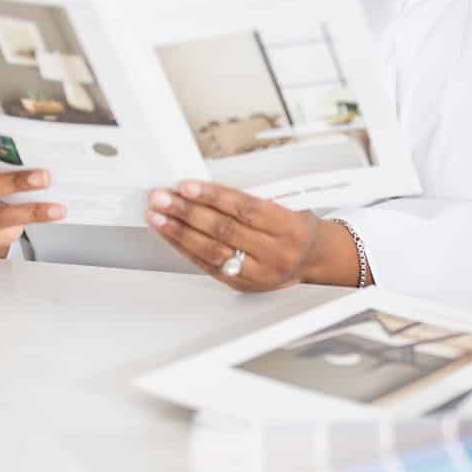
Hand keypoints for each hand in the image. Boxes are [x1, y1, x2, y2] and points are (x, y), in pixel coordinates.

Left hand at [146, 181, 361, 291]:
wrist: (314, 260)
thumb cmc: (296, 228)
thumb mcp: (286, 206)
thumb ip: (248, 201)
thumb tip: (203, 189)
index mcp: (288, 227)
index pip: (245, 209)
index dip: (213, 197)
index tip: (186, 186)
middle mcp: (274, 253)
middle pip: (224, 230)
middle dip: (187, 212)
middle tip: (162, 198)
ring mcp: (258, 273)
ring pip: (212, 250)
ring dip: (179, 232)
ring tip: (158, 216)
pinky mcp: (242, 285)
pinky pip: (208, 266)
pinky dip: (186, 248)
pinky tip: (171, 235)